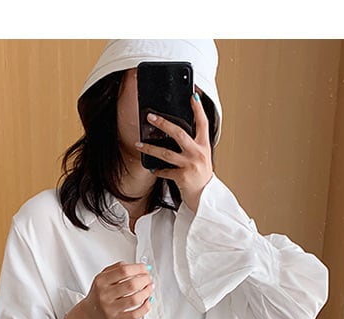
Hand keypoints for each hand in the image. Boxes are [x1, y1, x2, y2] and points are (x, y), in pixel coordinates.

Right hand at [80, 261, 154, 318]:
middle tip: (148, 279)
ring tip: (149, 289)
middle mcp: (105, 294)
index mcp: (101, 281)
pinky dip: (145, 307)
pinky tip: (147, 301)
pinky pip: (135, 314)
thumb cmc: (99, 294)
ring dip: (147, 292)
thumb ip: (118, 268)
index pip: (124, 271)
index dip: (138, 268)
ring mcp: (110, 309)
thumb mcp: (103, 277)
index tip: (145, 269)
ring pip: (135, 299)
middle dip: (145, 280)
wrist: (90, 314)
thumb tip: (139, 267)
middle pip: (131, 284)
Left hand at [135, 89, 212, 212]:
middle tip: (150, 117)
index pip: (203, 122)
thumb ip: (193, 145)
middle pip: (179, 133)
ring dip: (149, 148)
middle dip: (163, 123)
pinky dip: (157, 170)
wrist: (205, 198)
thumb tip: (175, 133)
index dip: (198, 109)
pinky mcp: (182, 177)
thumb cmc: (201, 177)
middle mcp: (198, 153)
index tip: (192, 96)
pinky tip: (152, 169)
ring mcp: (190, 165)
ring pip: (166, 152)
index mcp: (204, 146)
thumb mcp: (202, 158)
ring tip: (138, 144)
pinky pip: (165, 171)